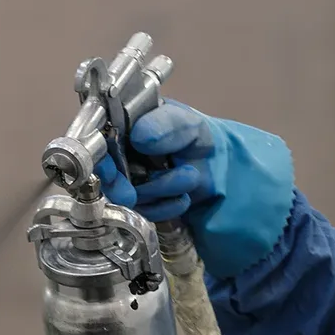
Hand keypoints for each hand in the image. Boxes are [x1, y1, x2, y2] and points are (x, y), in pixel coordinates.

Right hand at [87, 99, 295, 279]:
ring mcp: (136, 180)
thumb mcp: (194, 127)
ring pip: (124, 194)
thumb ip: (169, 125)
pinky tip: (184, 202)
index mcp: (133, 123)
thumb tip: (139, 135)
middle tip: (131, 192)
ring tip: (190, 180)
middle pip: (104, 170)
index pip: (98, 135)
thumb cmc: (214, 145)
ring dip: (156, 192)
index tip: (107, 167)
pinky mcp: (148, 205)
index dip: (96, 152)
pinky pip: (143, 212)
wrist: (238, 185)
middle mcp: (128, 151)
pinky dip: (163, 209)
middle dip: (120, 182)